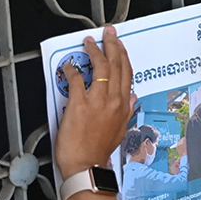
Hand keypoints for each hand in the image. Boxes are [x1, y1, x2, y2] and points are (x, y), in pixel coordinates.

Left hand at [54, 28, 136, 178]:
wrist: (86, 166)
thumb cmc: (99, 151)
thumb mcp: (119, 130)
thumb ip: (126, 111)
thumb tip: (132, 98)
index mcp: (123, 105)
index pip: (127, 73)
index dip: (123, 55)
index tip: (119, 45)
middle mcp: (113, 100)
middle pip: (116, 65)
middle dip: (112, 45)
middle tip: (108, 33)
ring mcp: (97, 101)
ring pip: (100, 68)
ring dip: (94, 51)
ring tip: (89, 42)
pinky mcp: (79, 103)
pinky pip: (76, 79)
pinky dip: (72, 69)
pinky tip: (69, 65)